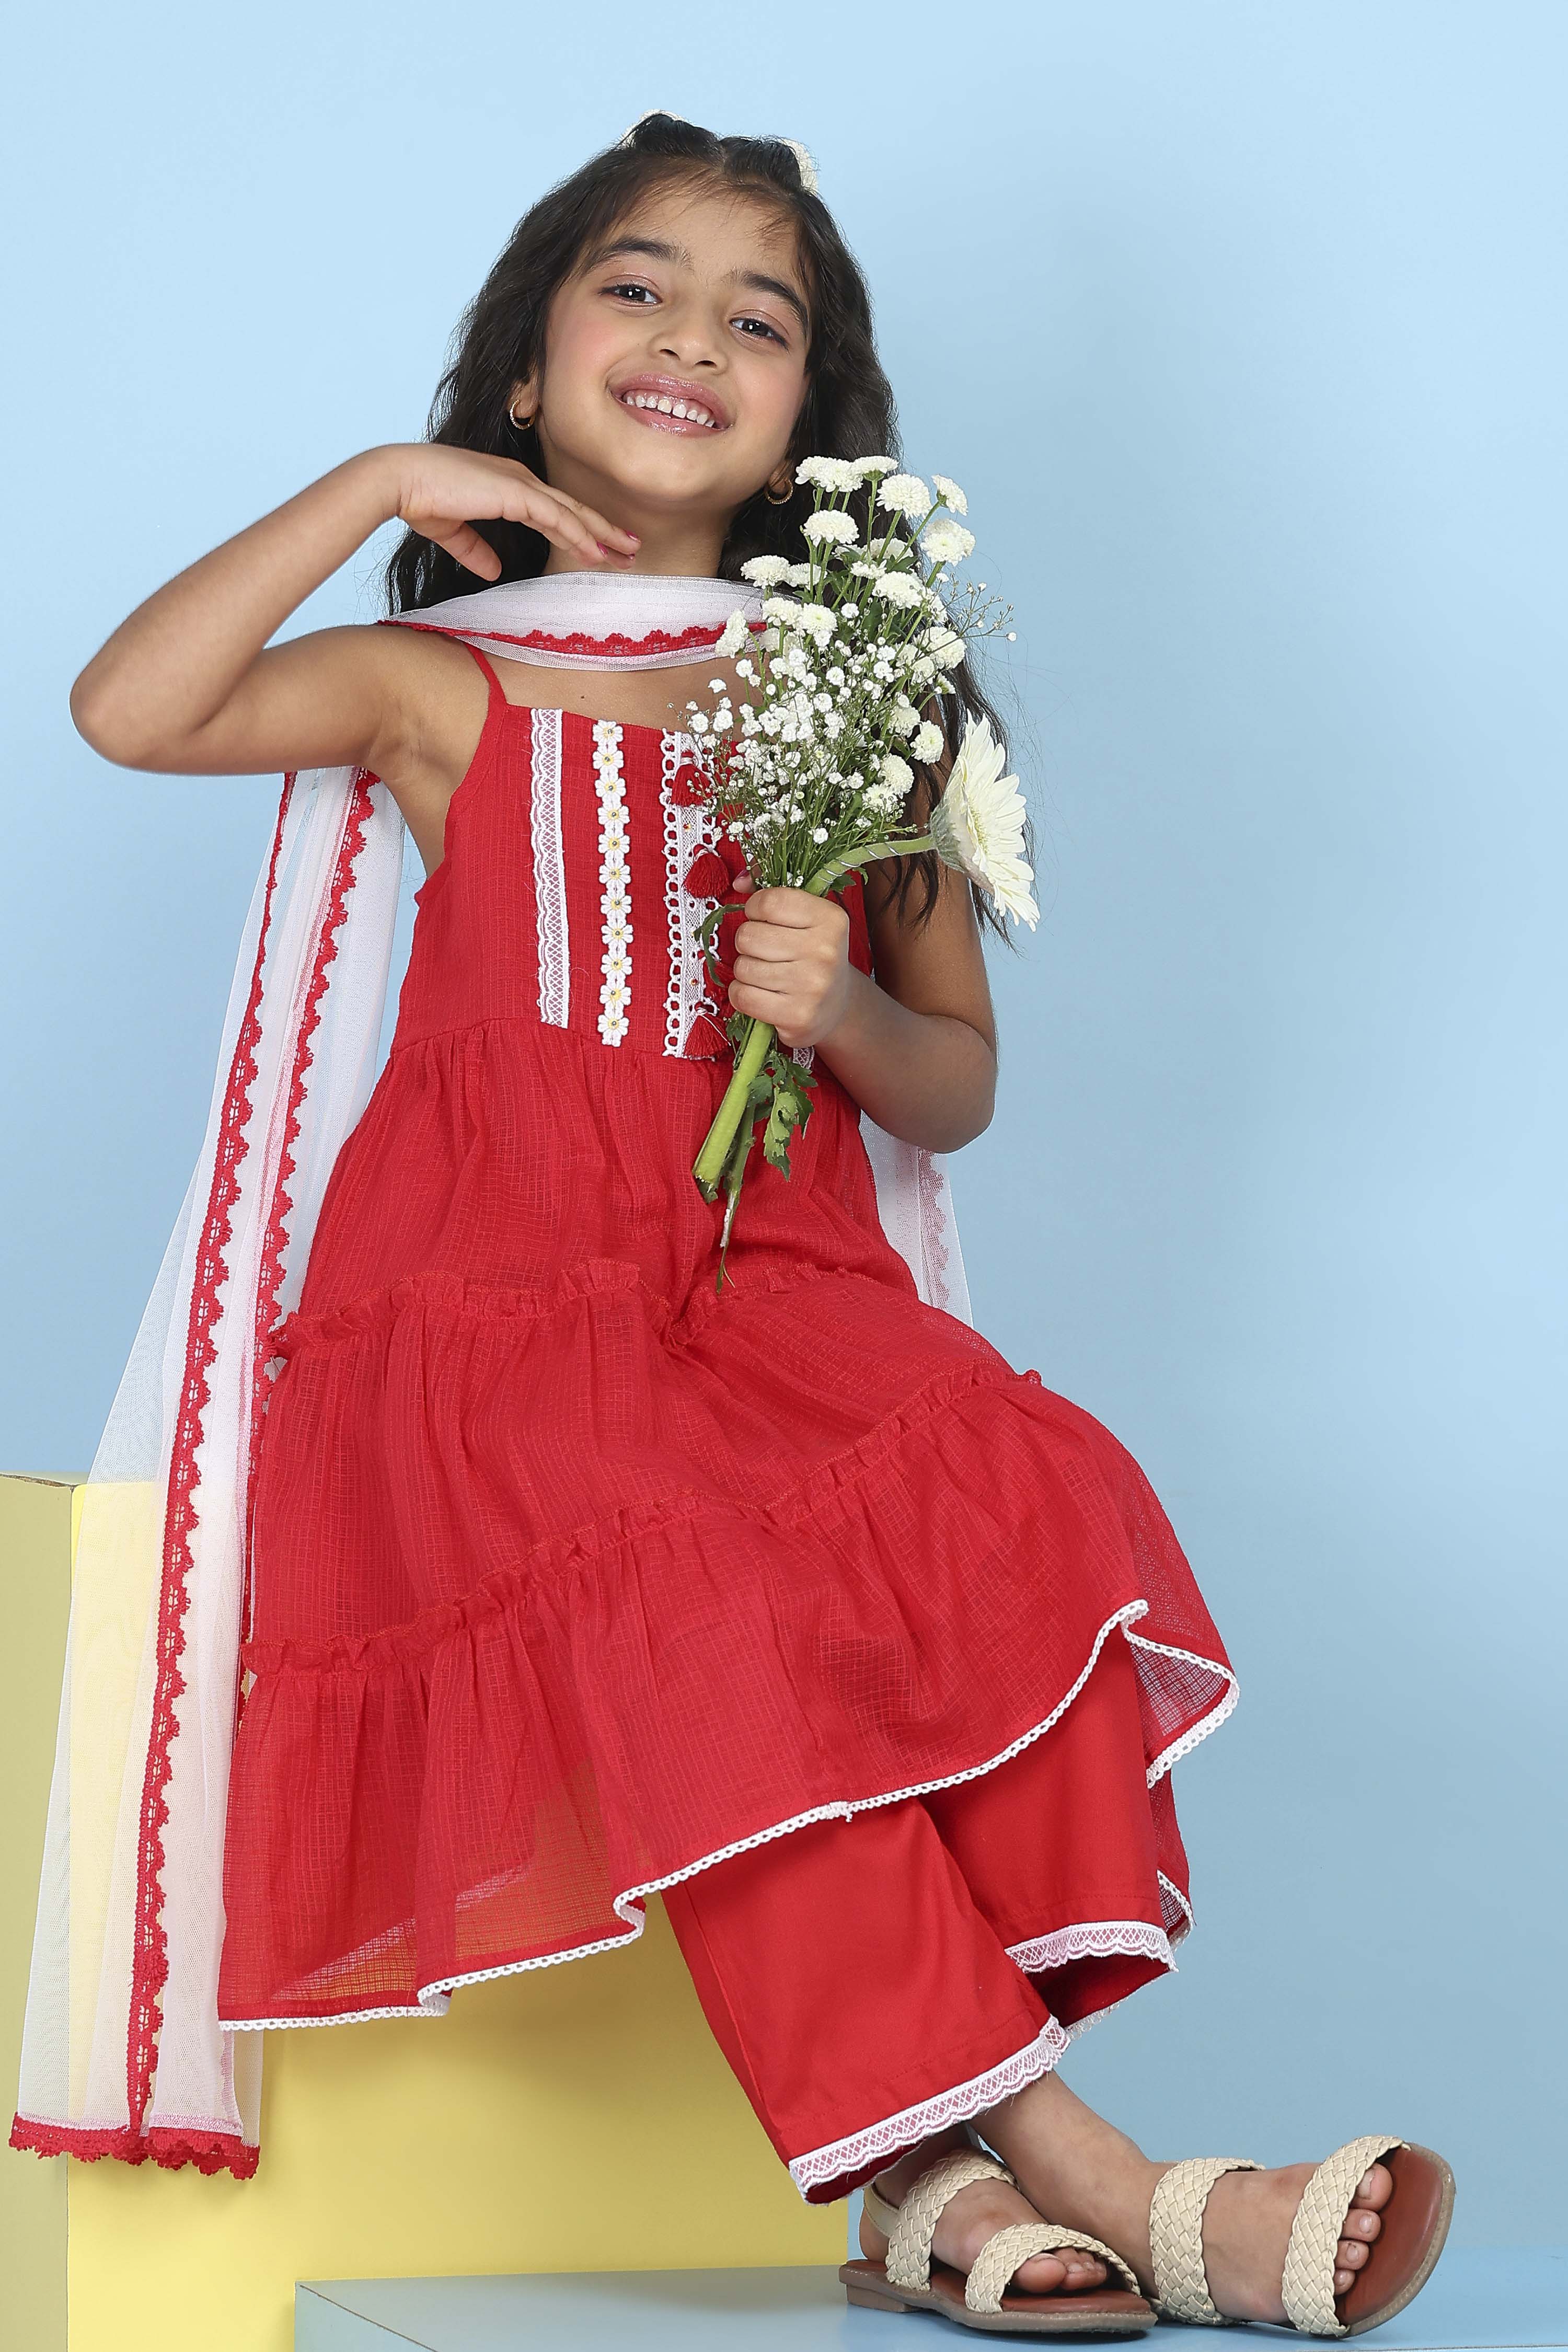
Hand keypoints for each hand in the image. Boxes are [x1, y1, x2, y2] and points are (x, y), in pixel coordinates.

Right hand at [382, 443, 639, 577]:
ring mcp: (519, 484)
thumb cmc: (420, 499)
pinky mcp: (514, 492)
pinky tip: (597, 551)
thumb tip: (493, 571)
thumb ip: (476, 550)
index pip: (555, 511)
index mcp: (508, 486)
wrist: (399, 480)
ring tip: (629, 552)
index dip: (582, 529)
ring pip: (572, 512)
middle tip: (633, 548)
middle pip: (573, 509)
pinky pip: (556, 517)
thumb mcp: (454, 532)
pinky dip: (578, 534)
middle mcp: (520, 481)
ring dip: (602, 533)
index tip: (604, 548)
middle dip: (605, 530)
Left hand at [727, 875, 855, 1047]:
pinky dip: (742, 994)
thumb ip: (772, 893)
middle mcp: (825, 952)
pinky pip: (743, 996)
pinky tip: (760, 993)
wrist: (837, 1006)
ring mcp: (811, 986)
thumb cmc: (813, 956)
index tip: (762, 918)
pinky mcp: (796, 1015)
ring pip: (743, 967)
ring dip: (746, 971)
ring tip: (767, 974)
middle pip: (749, 936)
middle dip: (748, 943)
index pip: (769, 902)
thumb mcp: (806, 918)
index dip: (755, 909)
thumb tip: (740, 881)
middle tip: (766, 952)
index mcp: (830, 919)